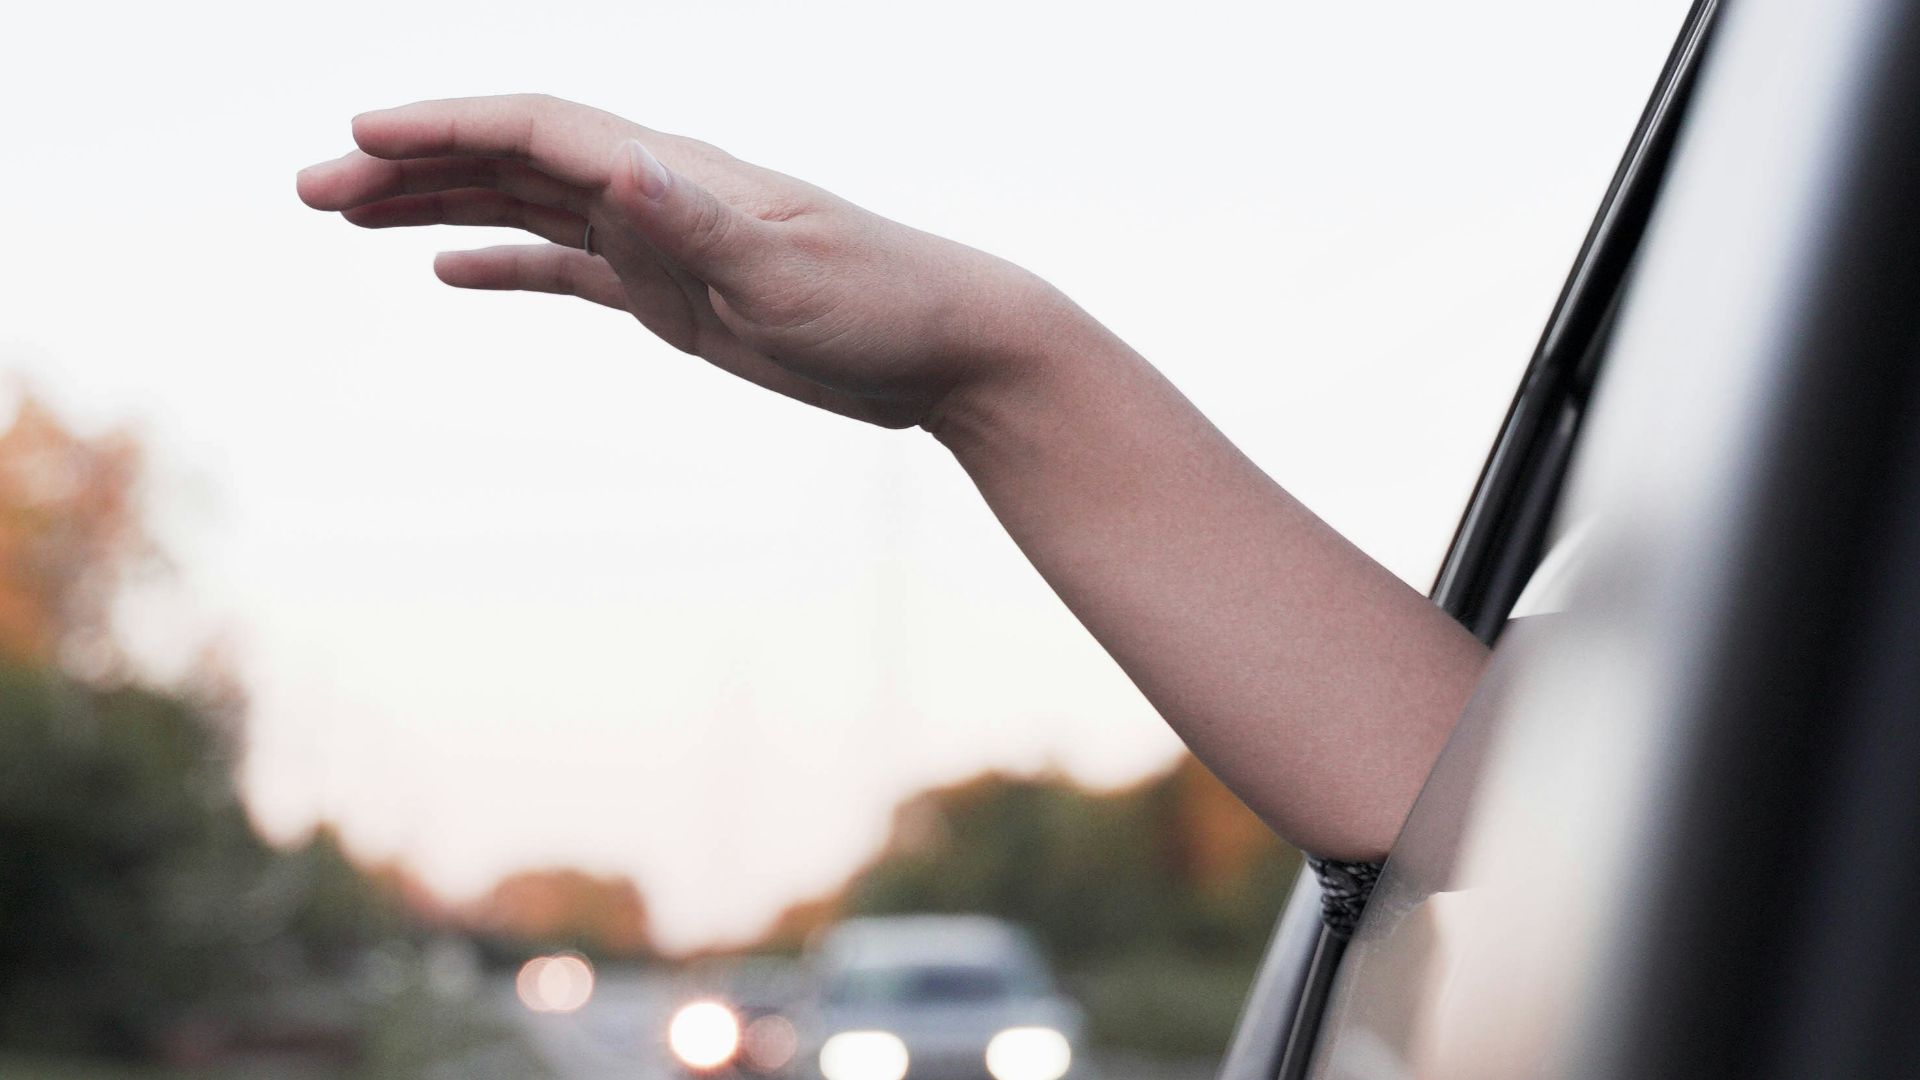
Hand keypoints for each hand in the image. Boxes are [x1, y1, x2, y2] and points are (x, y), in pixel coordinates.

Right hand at [297, 94, 1057, 428]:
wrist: (950, 349)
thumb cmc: (885, 307)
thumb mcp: (788, 276)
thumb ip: (696, 224)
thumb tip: (618, 166)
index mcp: (676, 173)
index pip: (538, 129)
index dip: (443, 127)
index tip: (356, 137)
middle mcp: (657, 192)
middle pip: (510, 159)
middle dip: (411, 163)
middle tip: (310, 187)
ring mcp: (662, 240)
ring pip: (527, 205)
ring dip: (438, 201)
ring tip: (348, 210)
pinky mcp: (677, 294)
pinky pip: (569, 267)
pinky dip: (505, 260)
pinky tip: (450, 266)